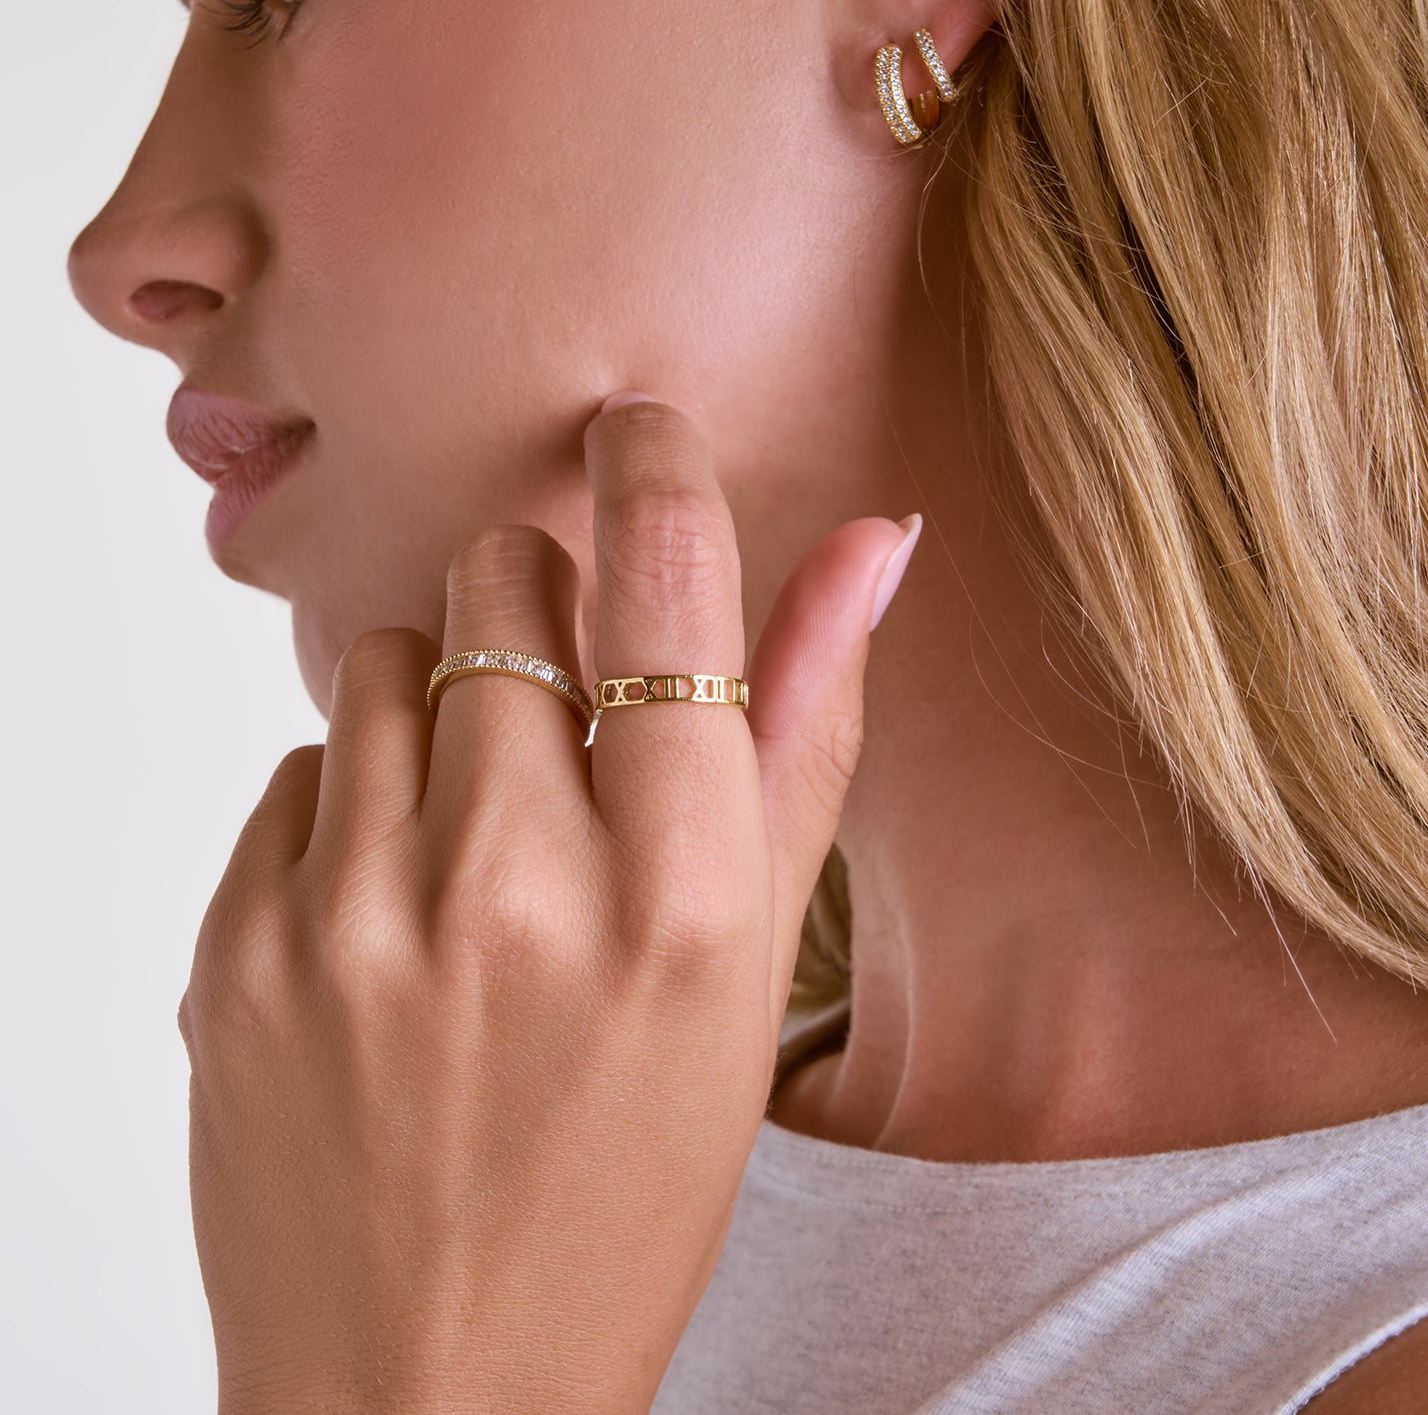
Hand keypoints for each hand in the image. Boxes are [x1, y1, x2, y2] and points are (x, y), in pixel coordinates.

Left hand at [175, 396, 918, 1413]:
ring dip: (437, 708)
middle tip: (559, 727)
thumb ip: (810, 729)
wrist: (429, 1383)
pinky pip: (298, 770)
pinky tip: (389, 921)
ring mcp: (353, 915)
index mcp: (682, 895)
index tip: (636, 425)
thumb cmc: (631, 1174)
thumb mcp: (748, 965)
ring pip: (380, 658)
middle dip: (534, 608)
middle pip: (497, 579)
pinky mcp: (234, 944)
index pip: (666, 583)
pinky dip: (351, 809)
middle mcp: (515, 887)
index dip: (655, 468)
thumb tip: (876, 541)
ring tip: (473, 846)